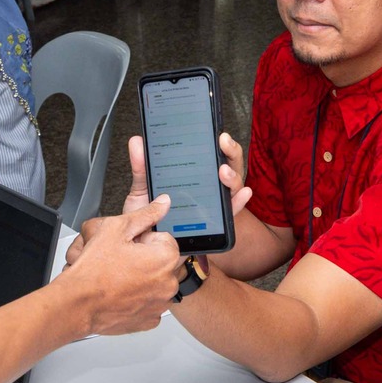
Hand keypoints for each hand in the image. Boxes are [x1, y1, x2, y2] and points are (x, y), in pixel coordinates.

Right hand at [61, 196, 181, 334]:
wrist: (77, 304)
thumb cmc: (93, 270)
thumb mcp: (116, 228)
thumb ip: (145, 214)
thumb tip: (163, 203)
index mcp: (165, 257)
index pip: (163, 238)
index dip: (142, 239)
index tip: (128, 246)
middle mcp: (168, 283)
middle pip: (160, 261)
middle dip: (145, 259)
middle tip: (120, 262)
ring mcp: (160, 304)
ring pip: (155, 282)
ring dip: (142, 278)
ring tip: (119, 278)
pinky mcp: (150, 320)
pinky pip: (149, 303)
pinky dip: (138, 298)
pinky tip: (121, 293)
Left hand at [112, 134, 252, 220]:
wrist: (143, 250)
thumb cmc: (146, 220)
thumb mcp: (141, 192)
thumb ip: (142, 168)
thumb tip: (138, 142)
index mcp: (191, 176)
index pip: (211, 154)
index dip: (218, 142)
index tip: (216, 131)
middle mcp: (205, 188)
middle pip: (227, 165)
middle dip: (229, 151)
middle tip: (222, 141)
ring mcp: (212, 205)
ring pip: (231, 186)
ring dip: (232, 175)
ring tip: (223, 170)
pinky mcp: (214, 225)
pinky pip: (231, 213)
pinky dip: (239, 202)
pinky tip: (243, 193)